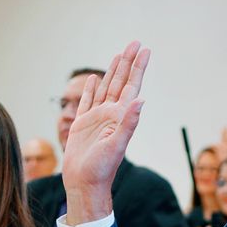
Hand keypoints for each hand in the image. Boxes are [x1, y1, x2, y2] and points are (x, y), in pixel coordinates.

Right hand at [61, 41, 150, 224]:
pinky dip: (91, 89)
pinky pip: (87, 101)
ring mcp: (96, 118)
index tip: (145, 50)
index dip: (138, 68)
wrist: (84, 183)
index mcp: (120, 116)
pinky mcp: (82, 124)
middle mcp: (110, 114)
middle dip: (127, 62)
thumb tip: (140, 100)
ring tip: (119, 55)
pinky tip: (95, 79)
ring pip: (105, 88)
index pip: (131, 86)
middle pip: (120, 82)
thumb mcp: (117, 145)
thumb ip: (129, 123)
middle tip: (134, 43)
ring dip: (112, 71)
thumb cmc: (101, 169)